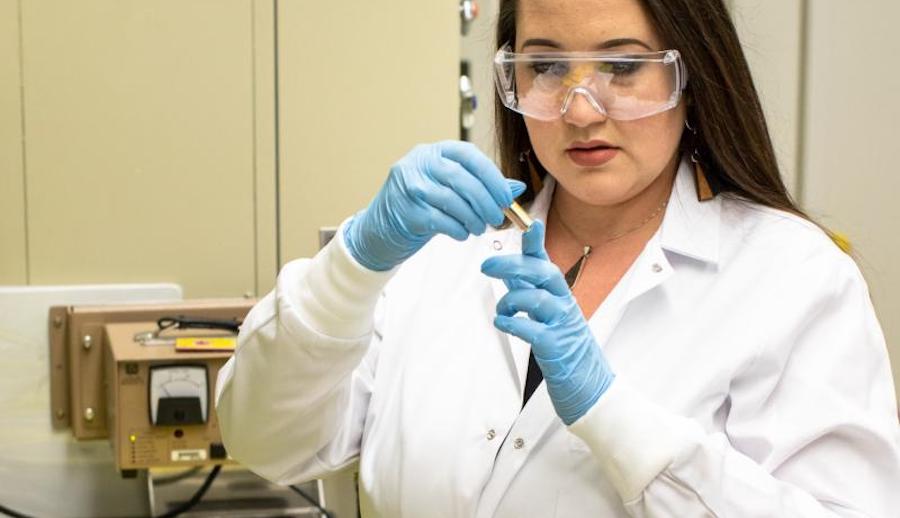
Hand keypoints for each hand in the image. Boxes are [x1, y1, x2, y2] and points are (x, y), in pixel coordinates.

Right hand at [344, 141, 525, 270]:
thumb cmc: (422, 205)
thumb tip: (516, 188)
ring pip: (452, 200)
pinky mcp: (405, 210)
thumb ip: (482, 186)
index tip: (506, 197)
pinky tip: (462, 234)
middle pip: (461, 178)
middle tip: (497, 218)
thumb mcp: (451, 190)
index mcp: (434, 151)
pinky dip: (457, 229)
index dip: (491, 176)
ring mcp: (409, 186)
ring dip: (473, 218)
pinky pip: (440, 220)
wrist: (381, 228)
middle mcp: (419, 163)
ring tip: (480, 228)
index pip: (468, 155)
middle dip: (485, 200)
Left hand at [481, 221, 615, 424]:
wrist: (592, 389)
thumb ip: (529, 294)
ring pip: (537, 298)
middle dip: (514, 264)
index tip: (529, 224)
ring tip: (502, 311)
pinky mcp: (557, 349)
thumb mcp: (548, 317)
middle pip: (543, 273)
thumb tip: (509, 272)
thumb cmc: (567, 352)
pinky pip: (533, 329)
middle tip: (487, 264)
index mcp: (561, 297)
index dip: (537, 243)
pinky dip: (513, 324)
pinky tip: (504, 324)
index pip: (546, 263)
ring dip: (511, 300)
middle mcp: (564, 306)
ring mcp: (563, 327)